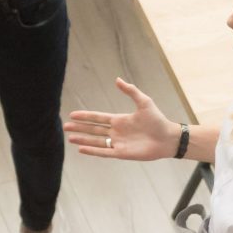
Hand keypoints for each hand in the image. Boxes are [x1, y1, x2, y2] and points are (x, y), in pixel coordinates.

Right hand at [64, 77, 179, 159]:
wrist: (167, 138)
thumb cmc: (157, 120)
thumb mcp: (144, 102)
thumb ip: (130, 91)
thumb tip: (117, 79)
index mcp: (119, 120)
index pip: (97, 118)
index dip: (85, 116)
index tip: (72, 114)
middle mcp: (116, 132)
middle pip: (93, 130)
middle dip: (79, 128)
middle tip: (65, 127)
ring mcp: (118, 143)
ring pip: (96, 141)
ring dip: (83, 140)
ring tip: (70, 138)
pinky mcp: (122, 153)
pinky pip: (104, 152)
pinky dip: (93, 151)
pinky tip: (82, 150)